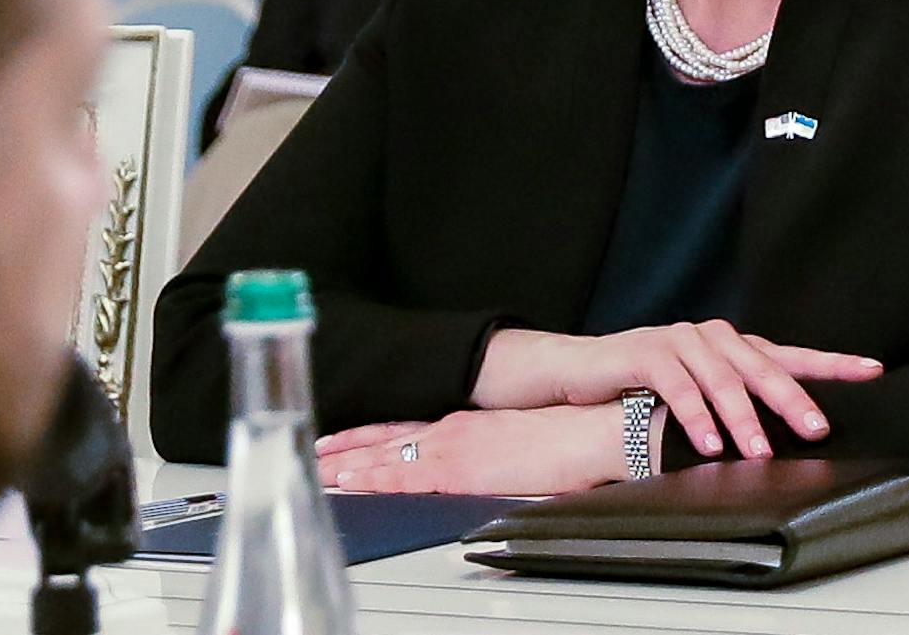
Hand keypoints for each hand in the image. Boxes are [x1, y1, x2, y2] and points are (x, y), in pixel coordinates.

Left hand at [315, 403, 625, 494]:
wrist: (591, 430)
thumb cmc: (570, 437)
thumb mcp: (520, 439)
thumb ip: (493, 451)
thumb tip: (485, 466)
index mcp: (469, 424)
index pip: (409, 428)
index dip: (373, 435)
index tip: (346, 439)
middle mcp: (454, 429)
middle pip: (389, 438)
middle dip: (350, 447)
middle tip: (317, 451)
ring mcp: (455, 446)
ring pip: (387, 455)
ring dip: (350, 463)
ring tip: (319, 469)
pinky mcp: (461, 468)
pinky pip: (405, 475)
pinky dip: (374, 478)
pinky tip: (352, 484)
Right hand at [471, 322, 882, 460]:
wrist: (582, 371)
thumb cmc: (646, 388)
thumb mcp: (698, 395)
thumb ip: (735, 405)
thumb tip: (783, 440)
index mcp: (732, 347)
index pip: (791, 355)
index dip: (833, 363)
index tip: (873, 370)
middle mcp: (712, 337)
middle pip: (763, 366)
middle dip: (792, 399)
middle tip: (816, 429)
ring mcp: (680, 340)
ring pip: (722, 378)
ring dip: (742, 418)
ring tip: (759, 451)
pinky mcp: (647, 352)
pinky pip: (677, 384)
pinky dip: (695, 415)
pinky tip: (708, 442)